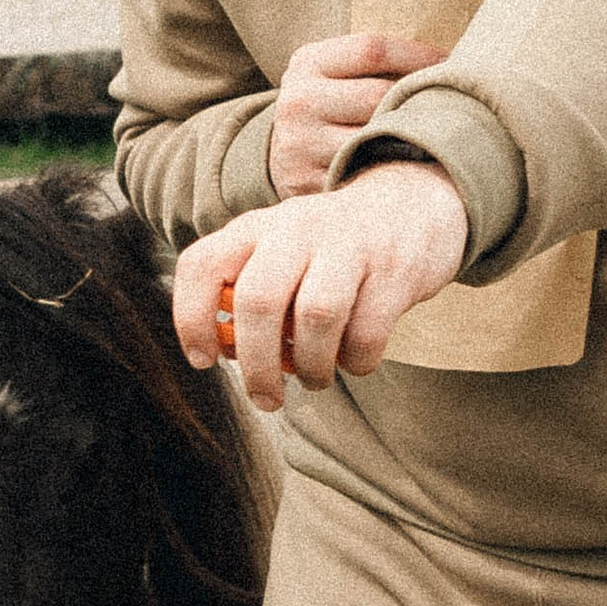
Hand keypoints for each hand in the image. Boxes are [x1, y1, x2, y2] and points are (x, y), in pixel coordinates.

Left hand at [174, 161, 468, 409]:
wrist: (414, 205)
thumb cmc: (330, 248)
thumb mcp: (280, 250)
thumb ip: (248, 291)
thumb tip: (226, 352)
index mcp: (257, 226)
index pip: (202, 264)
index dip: (192, 318)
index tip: (204, 360)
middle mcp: (297, 228)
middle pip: (259, 299)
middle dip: (257, 364)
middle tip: (266, 399)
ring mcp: (349, 245)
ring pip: (315, 316)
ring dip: (311, 366)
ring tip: (315, 379)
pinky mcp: (394, 270)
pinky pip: (366, 332)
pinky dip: (356, 361)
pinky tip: (354, 359)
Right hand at [267, 31, 444, 195]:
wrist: (282, 152)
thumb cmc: (328, 104)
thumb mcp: (334, 72)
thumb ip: (375, 64)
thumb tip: (450, 62)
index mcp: (308, 62)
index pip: (372, 50)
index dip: (418, 56)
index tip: (450, 63)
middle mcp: (299, 101)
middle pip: (377, 96)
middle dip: (417, 100)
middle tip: (451, 104)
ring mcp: (299, 144)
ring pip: (373, 140)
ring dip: (409, 139)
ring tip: (435, 137)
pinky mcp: (306, 181)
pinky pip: (363, 175)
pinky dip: (391, 171)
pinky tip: (409, 166)